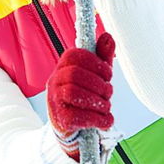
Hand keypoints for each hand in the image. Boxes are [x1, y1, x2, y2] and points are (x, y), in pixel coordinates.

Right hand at [46, 32, 115, 161]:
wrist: (70, 126)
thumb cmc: (84, 96)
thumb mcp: (95, 75)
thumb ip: (102, 57)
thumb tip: (108, 37)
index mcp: (64, 66)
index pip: (75, 55)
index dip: (96, 63)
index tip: (107, 74)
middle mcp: (55, 81)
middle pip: (75, 74)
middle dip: (98, 84)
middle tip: (108, 92)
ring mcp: (55, 100)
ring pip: (74, 93)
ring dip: (98, 101)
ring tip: (106, 107)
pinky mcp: (60, 119)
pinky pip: (78, 116)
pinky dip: (97, 119)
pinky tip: (105, 120)